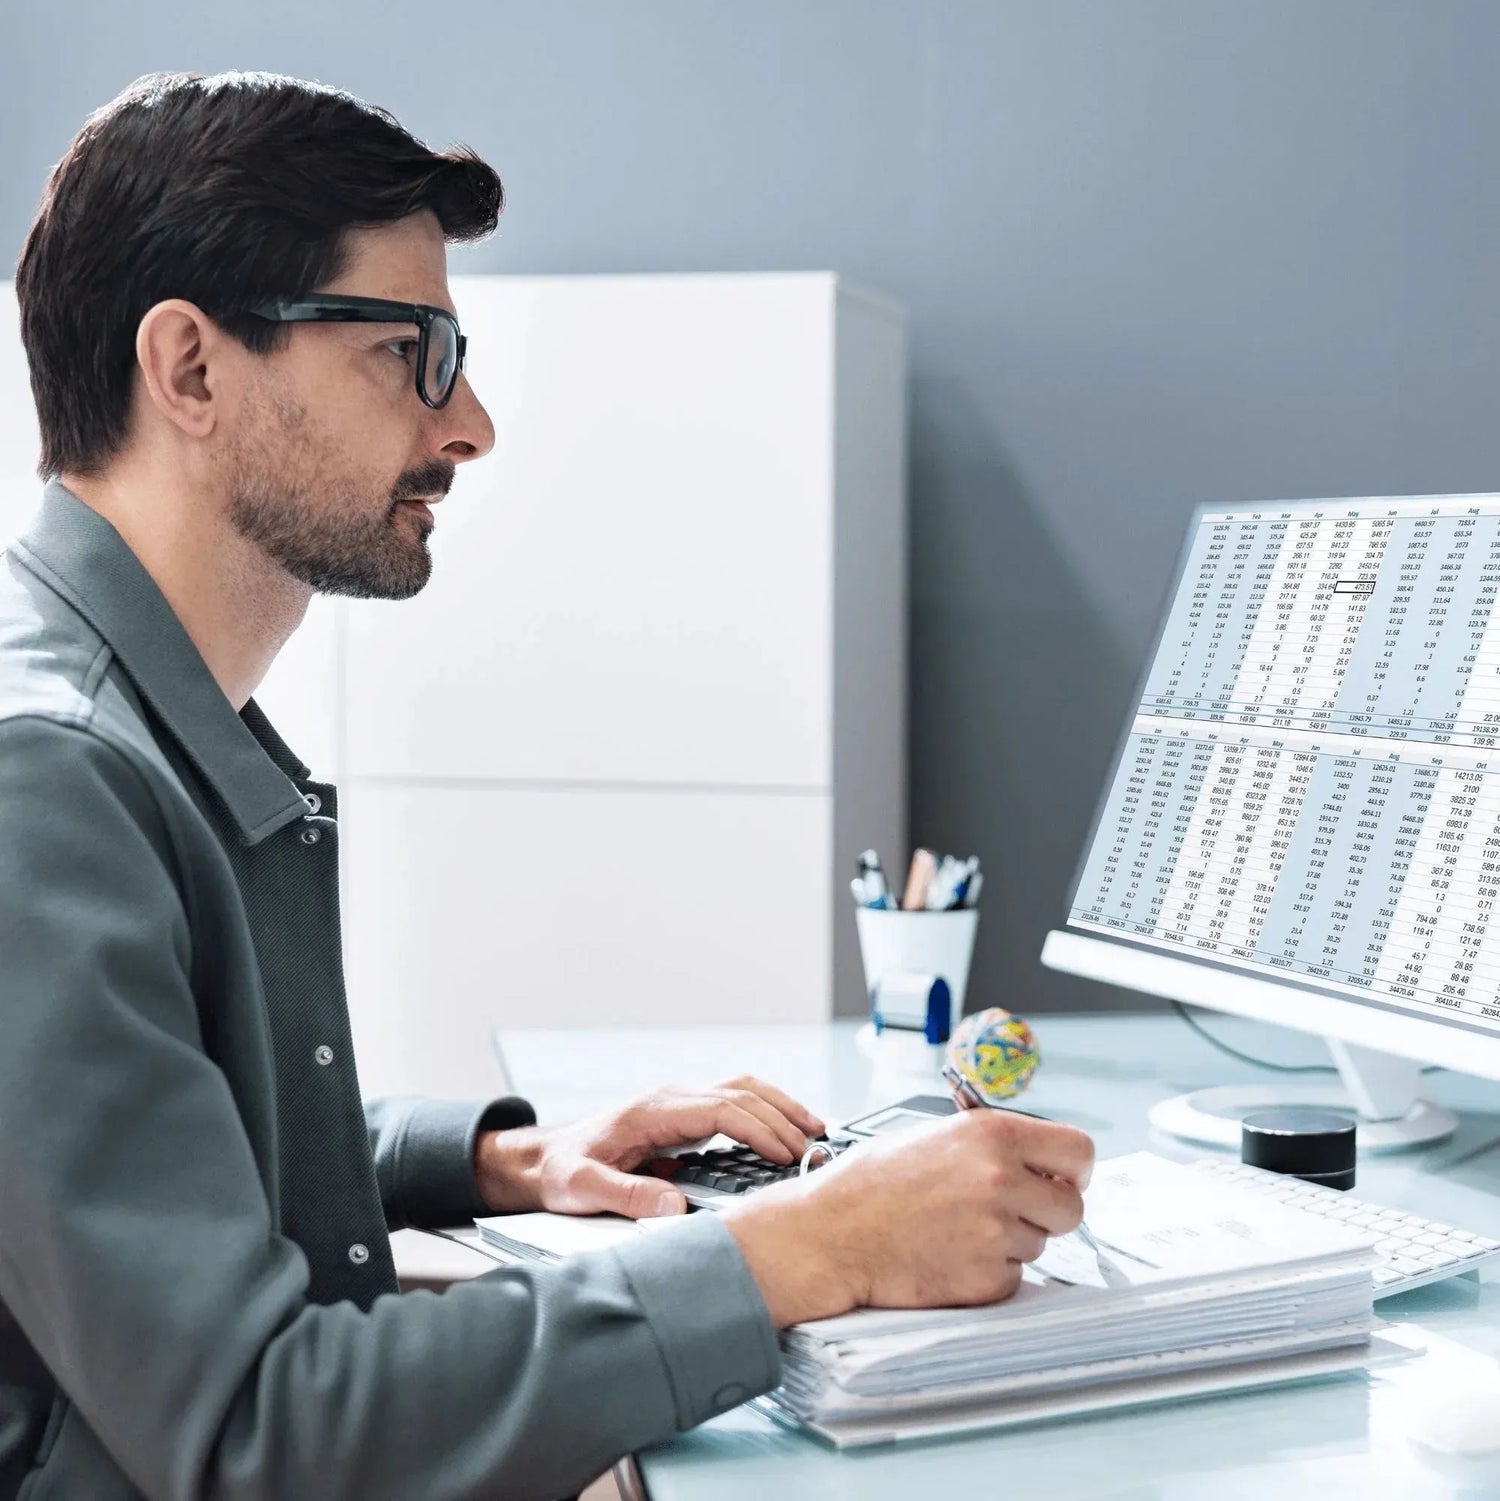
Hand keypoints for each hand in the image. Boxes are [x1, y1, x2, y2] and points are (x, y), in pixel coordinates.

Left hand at [473, 1076, 825, 1219]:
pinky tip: (783, 1128)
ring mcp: (678, 1102)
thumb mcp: (583, 1189)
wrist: (544, 1159)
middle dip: (781, 1118)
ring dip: (779, 1105)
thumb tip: (675, 1209)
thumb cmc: (561, 1172)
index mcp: (653, 1111)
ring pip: (742, 1088)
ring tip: (814, 1129)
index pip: (721, 1108)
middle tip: (813, 1148)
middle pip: (740, 1092)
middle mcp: (670, 1099)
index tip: (786, 1152)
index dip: (758, 1129)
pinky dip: (765, 1109)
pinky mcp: (683, 1114)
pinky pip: (734, 1100)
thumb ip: (626, 1197)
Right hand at [721, 1108, 1092, 1326]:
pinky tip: (948, 1254)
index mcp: (991, 1134)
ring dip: (1009, 1241)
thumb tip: (1040, 1160)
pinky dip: (987, 1271)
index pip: (1079, 1150)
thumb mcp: (937, 1136)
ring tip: (956, 1229)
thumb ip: (993, 1144)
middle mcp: (1001, 1179)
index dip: (1074, 1170)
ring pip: (1039, 1244)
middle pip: (1072, 1208)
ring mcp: (996, 1232)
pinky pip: (1012, 1276)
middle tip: (1012, 1212)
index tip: (1063, 1179)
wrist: (832, 1233)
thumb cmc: (874, 1182)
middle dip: (1048, 1212)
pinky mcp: (986, 1278)